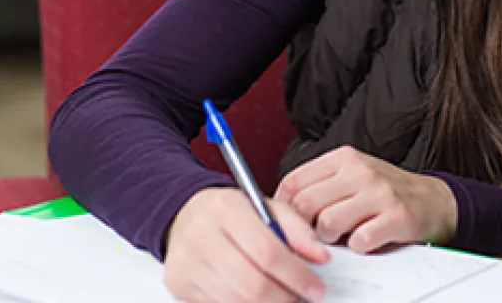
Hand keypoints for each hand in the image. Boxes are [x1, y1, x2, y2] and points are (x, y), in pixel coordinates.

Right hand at [163, 187, 329, 302]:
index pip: (268, 252)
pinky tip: (257, 297)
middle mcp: (201, 236)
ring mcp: (187, 263)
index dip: (297, 276)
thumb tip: (322, 257)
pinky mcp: (179, 284)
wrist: (185, 217)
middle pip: (253, 285)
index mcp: (226, 209)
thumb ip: (298, 230)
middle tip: (301, 296)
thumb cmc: (231, 213)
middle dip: (285, 297)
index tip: (316, 287)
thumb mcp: (267, 208)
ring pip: (238, 302)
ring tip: (282, 295)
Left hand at [274, 146, 456, 253]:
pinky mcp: (396, 217)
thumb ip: (319, 184)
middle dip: (304, 227)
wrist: (432, 200)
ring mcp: (379, 193)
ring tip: (342, 238)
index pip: (294, 181)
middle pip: (306, 204)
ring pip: (328, 224)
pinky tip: (365, 241)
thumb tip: (278, 208)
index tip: (287, 222)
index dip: (283, 208)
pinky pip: (360, 241)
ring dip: (329, 240)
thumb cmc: (383, 191)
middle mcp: (360, 170)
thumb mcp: (350, 176)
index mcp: (343, 158)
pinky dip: (357, 248)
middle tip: (315, 235)